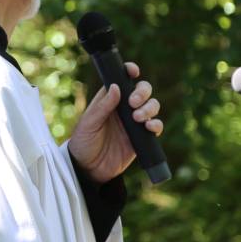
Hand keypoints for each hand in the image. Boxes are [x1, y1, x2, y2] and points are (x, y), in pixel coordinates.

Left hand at [67, 62, 162, 182]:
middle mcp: (124, 108)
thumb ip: (103, 107)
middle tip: (133, 103)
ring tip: (138, 118)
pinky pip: (155, 127)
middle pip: (142, 90)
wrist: (88, 170)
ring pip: (152, 106)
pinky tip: (149, 127)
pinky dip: (156, 125)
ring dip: (150, 108)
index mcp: (109, 100)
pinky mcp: (141, 138)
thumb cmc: (83, 143)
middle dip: (143, 92)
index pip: (122, 80)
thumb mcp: (89, 123)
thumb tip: (116, 87)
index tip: (134, 71)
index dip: (130, 72)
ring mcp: (134, 123)